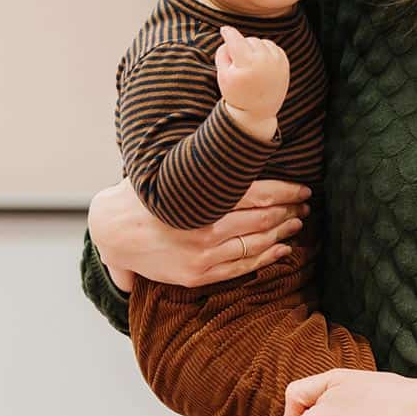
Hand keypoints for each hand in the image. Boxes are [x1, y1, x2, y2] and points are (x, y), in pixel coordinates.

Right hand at [87, 177, 306, 289]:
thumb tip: (234, 140)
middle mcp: (204, 230)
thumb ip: (201, 165)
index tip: (302, 188)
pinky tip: (282, 250)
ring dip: (282, 232)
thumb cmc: (141, 195)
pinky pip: (241, 268)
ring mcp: (202, 256)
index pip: (256, 194)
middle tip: (306, 204)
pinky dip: (266, 258)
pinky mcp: (198, 275)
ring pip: (255, 243)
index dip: (285, 192)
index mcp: (201, 201)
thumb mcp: (169, 171)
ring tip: (298, 222)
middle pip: (261, 218)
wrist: (110, 231)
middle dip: (288, 210)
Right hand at [215, 25, 288, 127]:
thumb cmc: (236, 92)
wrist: (258, 110)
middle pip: (248, 40)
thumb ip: (223, 52)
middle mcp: (264, 60)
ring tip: (249, 66)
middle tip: (238, 66)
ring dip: (252, 48)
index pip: (235, 39)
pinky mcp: (284, 62)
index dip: (228, 32)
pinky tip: (259, 65)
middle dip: (241, 47)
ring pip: (260, 41)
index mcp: (247, 64)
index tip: (224, 29)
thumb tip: (230, 35)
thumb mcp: (223, 75)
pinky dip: (264, 51)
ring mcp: (276, 61)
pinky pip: (270, 46)